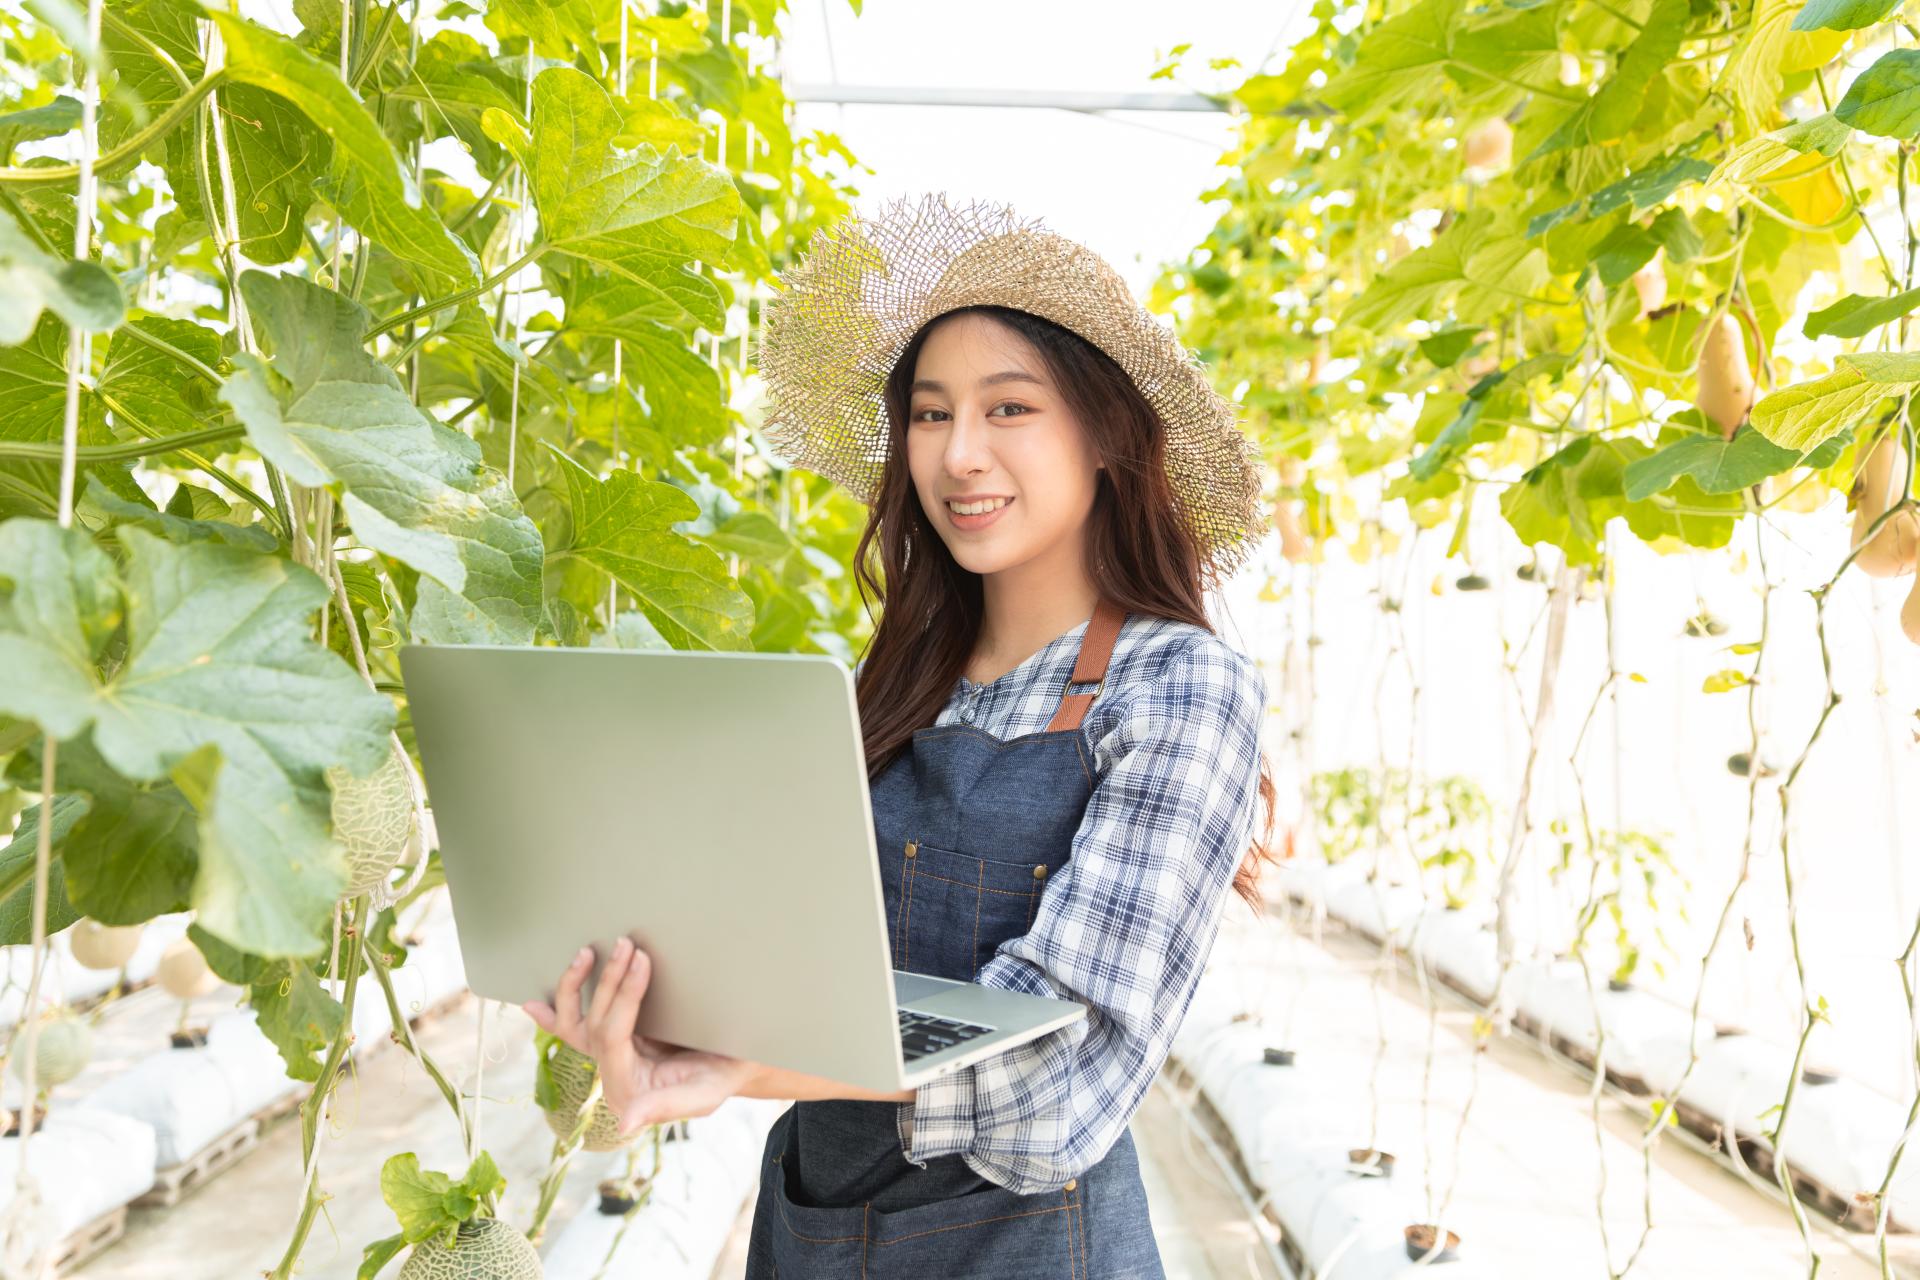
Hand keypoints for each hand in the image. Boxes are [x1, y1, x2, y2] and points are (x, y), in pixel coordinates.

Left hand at [521, 937, 760, 1136]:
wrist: (737, 1064)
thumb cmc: (724, 1077)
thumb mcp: (703, 1095)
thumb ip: (664, 1107)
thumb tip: (624, 1122)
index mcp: (629, 1090)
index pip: (612, 1036)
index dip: (623, 996)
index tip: (642, 959)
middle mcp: (611, 1075)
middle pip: (593, 1024)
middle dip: (607, 982)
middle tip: (627, 944)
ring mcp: (610, 1059)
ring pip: (575, 1026)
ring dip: (575, 988)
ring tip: (587, 953)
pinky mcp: (615, 1044)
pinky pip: (575, 1032)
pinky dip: (553, 1017)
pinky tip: (533, 1004)